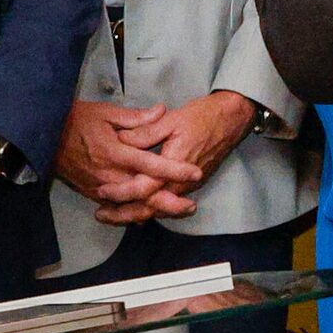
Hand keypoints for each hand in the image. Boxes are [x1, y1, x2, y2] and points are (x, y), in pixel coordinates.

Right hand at [55, 99, 206, 214]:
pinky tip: (150, 213)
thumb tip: (161, 110)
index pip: (151, 164)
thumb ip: (136, 117)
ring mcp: (100, 186)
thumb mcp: (105, 112)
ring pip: (132, 205)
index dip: (174, 169)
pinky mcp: (92, 193)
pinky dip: (134, 211)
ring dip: (155, 209)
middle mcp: (109, 173)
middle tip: (191, 205)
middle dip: (169, 202)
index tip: (195, 172)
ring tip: (178, 210)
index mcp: (115, 151)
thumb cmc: (75, 120)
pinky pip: (117, 206)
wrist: (43, 135)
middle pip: (144, 193)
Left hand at [95, 91, 259, 225]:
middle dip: (124, 214)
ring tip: (112, 215)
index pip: (144, 188)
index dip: (122, 191)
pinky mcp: (191, 185)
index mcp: (174, 165)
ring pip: (158, 208)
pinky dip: (150, 208)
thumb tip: (122, 139)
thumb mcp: (171, 120)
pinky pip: (167, 203)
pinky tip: (135, 208)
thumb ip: (145, 132)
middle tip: (100, 215)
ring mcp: (188, 186)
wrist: (232, 120)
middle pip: (150, 207)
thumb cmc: (202, 117)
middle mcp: (181, 182)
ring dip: (134, 214)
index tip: (102, 191)